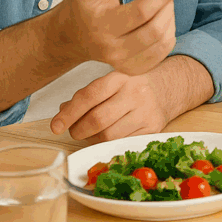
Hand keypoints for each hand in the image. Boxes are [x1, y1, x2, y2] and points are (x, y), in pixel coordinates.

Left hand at [50, 70, 170, 142]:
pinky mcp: (152, 128)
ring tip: (91, 133)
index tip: (56, 126)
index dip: (69, 113)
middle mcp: (135, 93)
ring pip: (108, 136)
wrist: (165, 89)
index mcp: (120, 77)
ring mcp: (146, 111)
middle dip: (78, 130)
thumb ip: (85, 96)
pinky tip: (107, 136)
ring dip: (92, 139)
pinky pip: (121, 143)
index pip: (89, 96)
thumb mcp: (109, 83)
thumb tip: (63, 113)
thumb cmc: (130, 87)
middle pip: (98, 120)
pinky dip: (108, 144)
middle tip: (74, 131)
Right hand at [51, 0, 190, 75]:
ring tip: (162, 4)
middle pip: (155, 28)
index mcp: (100, 24)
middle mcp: (110, 48)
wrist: (69, 36)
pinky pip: (162, 53)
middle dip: (169, 5)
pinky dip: (168, 34)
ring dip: (170, 18)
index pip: (142, 11)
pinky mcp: (131, 69)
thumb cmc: (83, 3)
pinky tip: (160, 21)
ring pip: (162, 41)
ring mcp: (121, 62)